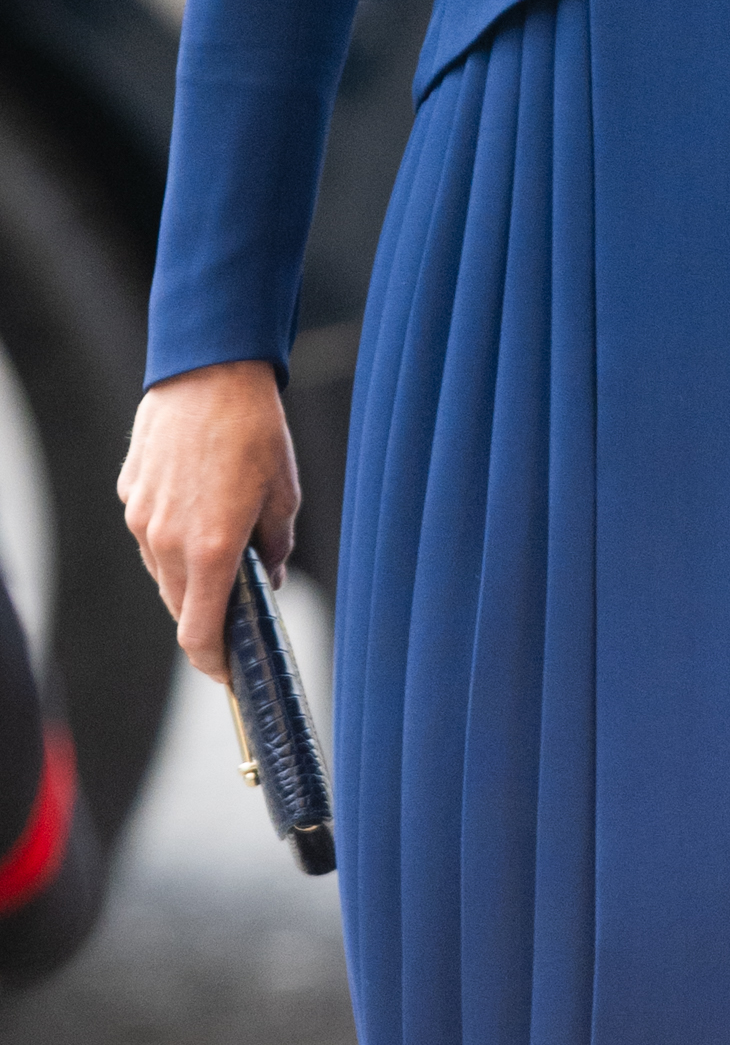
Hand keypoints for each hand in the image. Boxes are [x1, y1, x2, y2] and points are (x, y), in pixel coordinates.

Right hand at [116, 360, 298, 681]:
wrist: (209, 374)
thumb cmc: (255, 430)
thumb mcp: (284, 492)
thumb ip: (274, 547)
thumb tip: (268, 581)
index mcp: (211, 549)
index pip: (200, 633)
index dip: (214, 661)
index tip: (229, 670)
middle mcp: (166, 543)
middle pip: (181, 606)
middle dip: (208, 612)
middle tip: (239, 601)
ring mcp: (142, 520)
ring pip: (162, 572)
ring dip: (190, 572)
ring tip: (224, 539)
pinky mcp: (129, 497)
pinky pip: (150, 534)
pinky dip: (173, 536)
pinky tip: (200, 503)